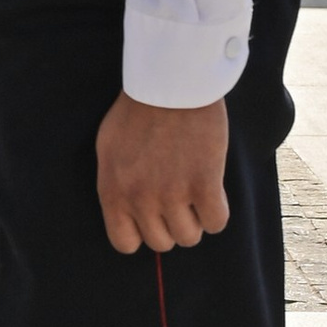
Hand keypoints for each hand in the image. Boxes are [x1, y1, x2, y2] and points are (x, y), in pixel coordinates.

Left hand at [95, 93, 230, 254]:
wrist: (170, 83)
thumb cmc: (137, 110)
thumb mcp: (109, 148)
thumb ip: (116, 184)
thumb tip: (127, 212)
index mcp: (113, 190)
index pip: (124, 243)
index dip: (141, 234)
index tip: (151, 218)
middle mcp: (140, 198)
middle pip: (161, 243)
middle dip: (170, 225)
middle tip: (177, 200)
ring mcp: (173, 194)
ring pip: (190, 237)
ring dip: (194, 219)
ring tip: (194, 192)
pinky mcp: (205, 184)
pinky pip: (216, 222)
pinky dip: (217, 212)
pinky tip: (212, 191)